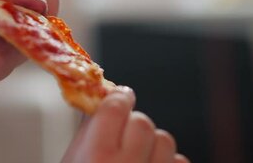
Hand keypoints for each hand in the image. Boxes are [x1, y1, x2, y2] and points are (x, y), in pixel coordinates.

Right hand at [62, 88, 188, 162]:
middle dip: (133, 124)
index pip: (116, 107)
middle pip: (142, 122)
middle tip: (123, 135)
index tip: (121, 96)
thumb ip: (88, 131)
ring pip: (165, 140)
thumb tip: (102, 100)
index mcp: (97, 155)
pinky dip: (166, 162)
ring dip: (152, 143)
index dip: (119, 97)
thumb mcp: (72, 159)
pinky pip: (179, 161)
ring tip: (138, 156)